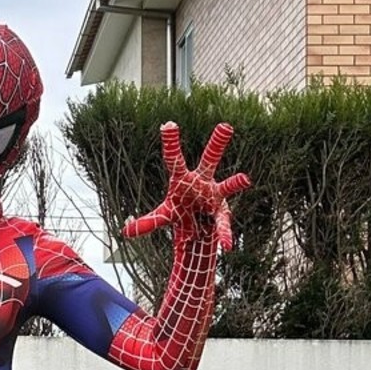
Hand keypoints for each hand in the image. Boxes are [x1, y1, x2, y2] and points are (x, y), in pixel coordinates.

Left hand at [121, 122, 250, 250]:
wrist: (199, 224)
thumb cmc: (181, 211)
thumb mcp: (164, 215)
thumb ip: (147, 222)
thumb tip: (125, 231)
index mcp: (183, 179)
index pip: (174, 159)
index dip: (171, 143)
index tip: (168, 123)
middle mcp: (202, 181)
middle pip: (210, 160)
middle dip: (218, 144)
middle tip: (225, 125)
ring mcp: (215, 195)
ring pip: (227, 186)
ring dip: (236, 183)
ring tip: (245, 179)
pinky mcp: (221, 213)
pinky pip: (223, 224)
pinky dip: (223, 235)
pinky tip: (226, 246)